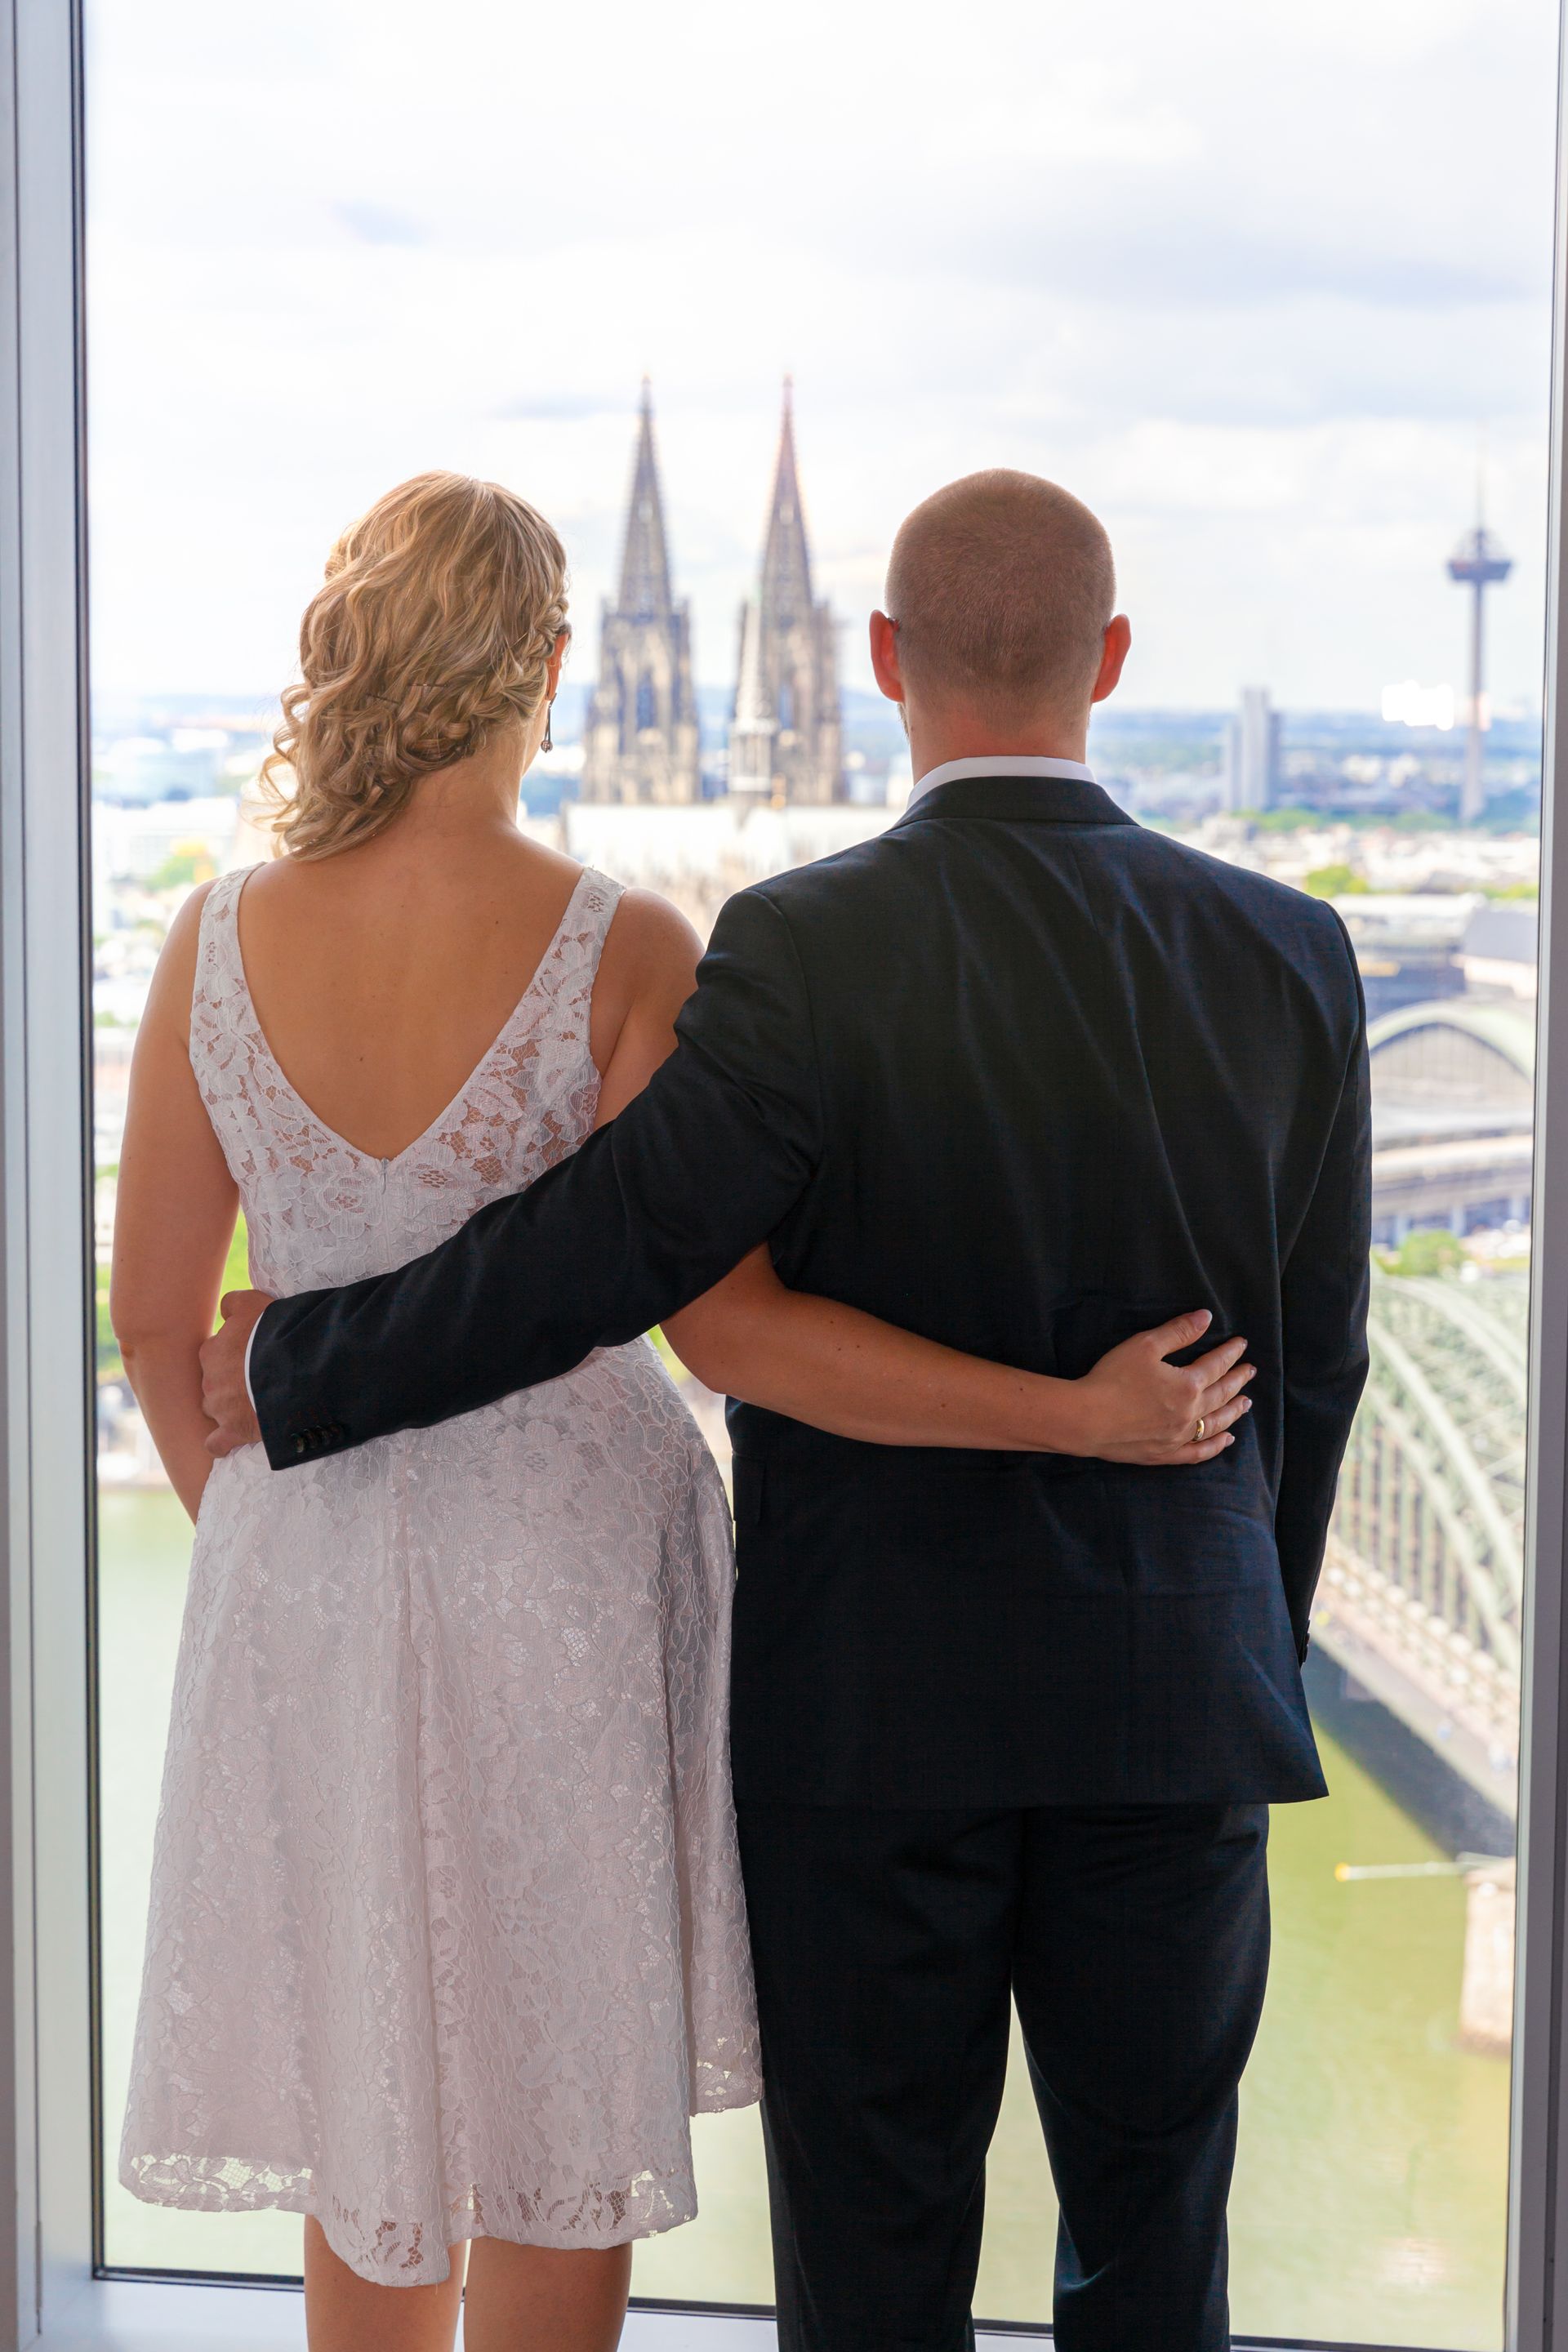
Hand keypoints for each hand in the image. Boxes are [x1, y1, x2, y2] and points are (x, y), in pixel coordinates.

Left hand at [199, 1289, 273, 1456]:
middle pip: (214, 1381)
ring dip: (228, 1407)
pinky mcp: (234, 1431)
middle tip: (258, 1378)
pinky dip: (222, 1442)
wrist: (296, 1367)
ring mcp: (220, 1407)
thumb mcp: (254, 1303)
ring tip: (254, 1404)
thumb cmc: (277, 1332)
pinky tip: (232, 1439)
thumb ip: (234, 1303)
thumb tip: (225, 1309)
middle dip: (231, 1381)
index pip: (215, 1352)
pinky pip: (217, 1443)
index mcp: (212, 1350)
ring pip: (215, 1408)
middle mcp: (209, 1379)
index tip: (253, 1355)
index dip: (236, 1354)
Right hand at [1068, 1309, 1254, 1465]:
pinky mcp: (1166, 1454)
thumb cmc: (1113, 1379)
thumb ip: (1178, 1331)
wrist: (1087, 1419)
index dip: (1230, 1352)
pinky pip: (1199, 1452)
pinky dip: (1216, 1446)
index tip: (1241, 1344)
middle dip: (1238, 1380)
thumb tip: (1206, 1318)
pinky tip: (1227, 1439)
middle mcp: (1190, 1413)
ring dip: (1234, 1411)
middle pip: (1222, 1394)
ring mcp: (1179, 1437)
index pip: (1216, 1365)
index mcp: (1188, 1385)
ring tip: (1247, 1402)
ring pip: (1217, 1424)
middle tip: (1250, 1370)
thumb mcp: (1145, 1346)